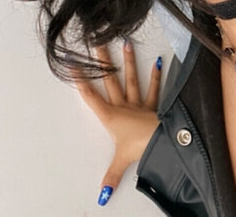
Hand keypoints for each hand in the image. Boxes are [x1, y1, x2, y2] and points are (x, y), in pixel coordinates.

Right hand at [71, 39, 161, 204]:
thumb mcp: (121, 161)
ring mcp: (139, 103)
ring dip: (129, 61)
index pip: (91, 96)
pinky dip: (157, 76)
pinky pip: (155, 89)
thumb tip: (101, 195)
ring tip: (126, 42)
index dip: (80, 80)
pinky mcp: (153, 105)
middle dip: (101, 61)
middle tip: (96, 41)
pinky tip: (159, 61)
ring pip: (131, 79)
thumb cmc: (141, 145)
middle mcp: (123, 106)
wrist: (162, 139)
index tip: (73, 63)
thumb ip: (110, 176)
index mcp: (111, 116)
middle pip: (109, 80)